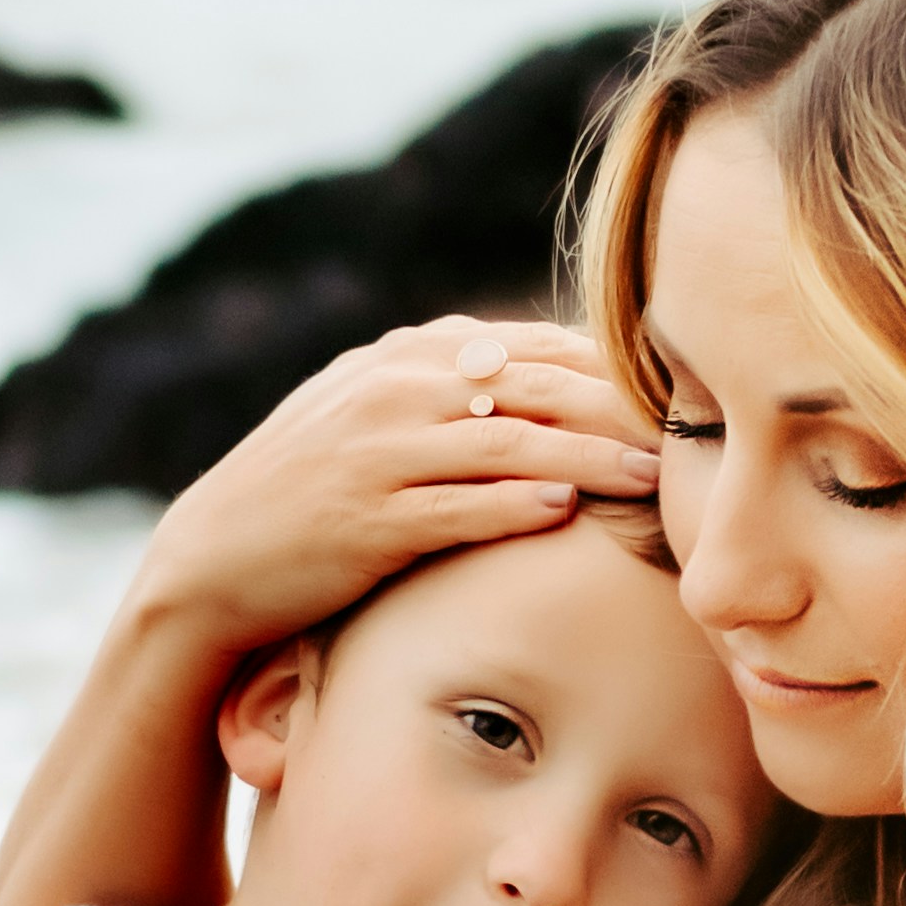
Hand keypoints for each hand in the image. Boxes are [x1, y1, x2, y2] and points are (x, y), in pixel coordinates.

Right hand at [128, 316, 656, 665]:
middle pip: (533, 385)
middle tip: (691, 430)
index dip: (606, 367)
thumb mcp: (373, 416)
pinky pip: (457, 506)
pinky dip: (517, 504)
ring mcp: (378, 453)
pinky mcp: (367, 520)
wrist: (214, 558)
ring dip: (590, 457)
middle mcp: (395, 391)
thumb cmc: (309, 493)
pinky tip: (570, 510)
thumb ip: (450, 391)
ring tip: (654, 477)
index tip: (673, 391)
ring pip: (508, 443)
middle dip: (618, 407)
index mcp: (405, 359)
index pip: (529, 347)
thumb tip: (544, 382)